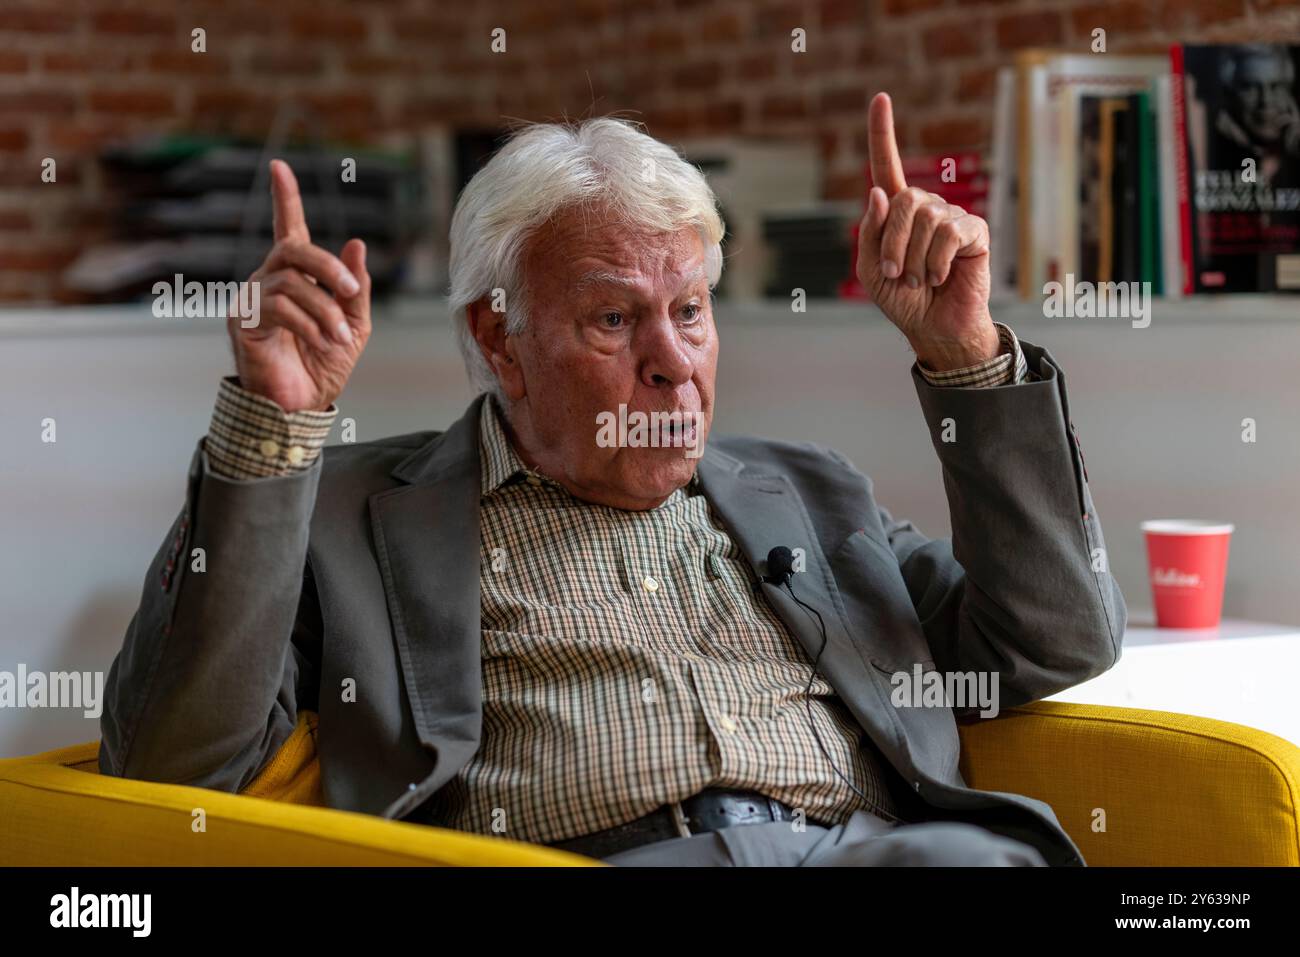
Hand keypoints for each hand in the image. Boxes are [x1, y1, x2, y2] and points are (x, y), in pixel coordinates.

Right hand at [228, 159, 370, 411]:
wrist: (300, 408)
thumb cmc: (322, 366)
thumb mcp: (352, 325)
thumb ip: (355, 288)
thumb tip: (356, 243)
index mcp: (295, 278)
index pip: (287, 229)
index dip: (283, 198)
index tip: (279, 166)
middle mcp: (268, 281)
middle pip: (292, 249)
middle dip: (328, 266)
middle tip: (352, 289)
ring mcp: (251, 299)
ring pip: (291, 282)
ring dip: (324, 310)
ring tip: (339, 337)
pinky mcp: (242, 321)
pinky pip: (280, 307)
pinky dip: (309, 324)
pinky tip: (321, 343)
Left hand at [857, 92, 997, 371]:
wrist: (934, 328)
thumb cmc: (903, 299)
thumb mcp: (872, 270)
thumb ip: (870, 233)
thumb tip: (880, 192)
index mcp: (896, 214)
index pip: (886, 167)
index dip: (881, 134)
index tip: (880, 98)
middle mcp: (925, 207)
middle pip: (903, 201)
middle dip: (892, 243)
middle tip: (896, 274)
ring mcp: (951, 217)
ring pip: (926, 218)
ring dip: (914, 259)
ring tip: (920, 280)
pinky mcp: (975, 232)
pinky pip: (949, 233)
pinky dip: (937, 261)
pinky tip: (940, 277)